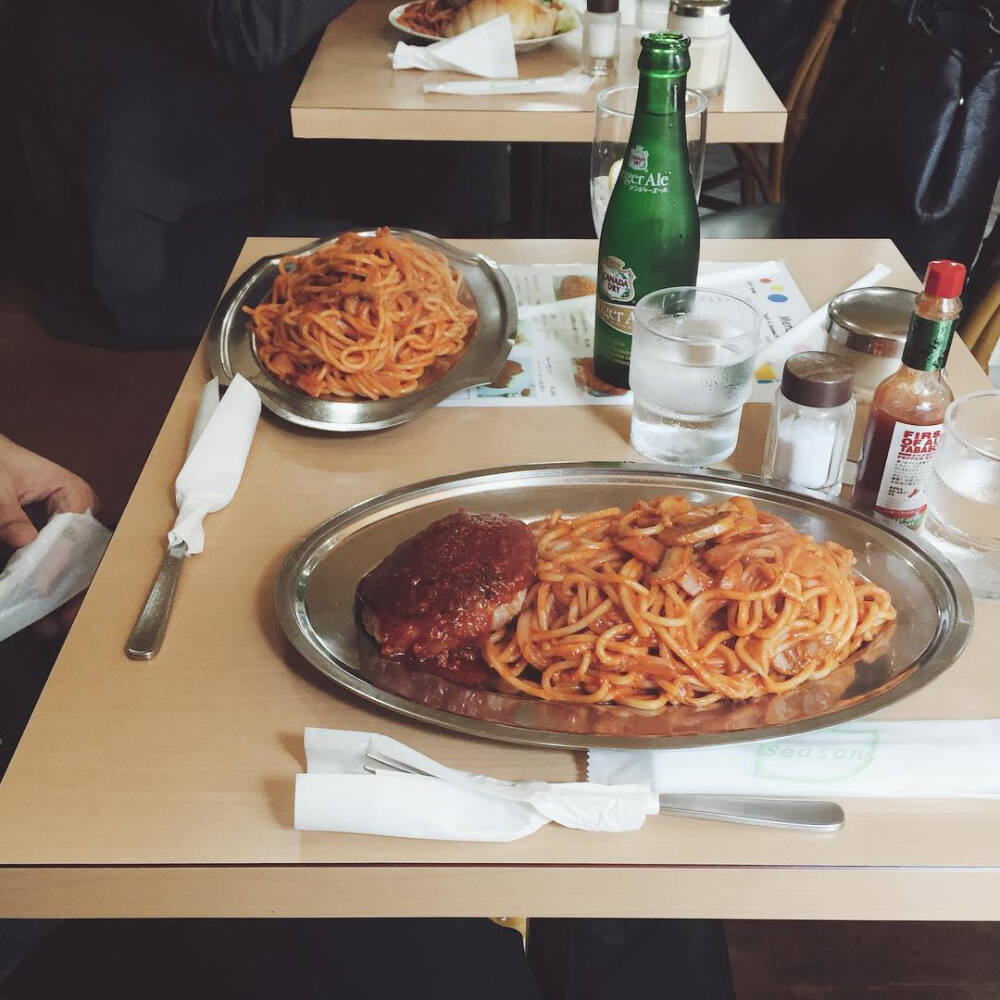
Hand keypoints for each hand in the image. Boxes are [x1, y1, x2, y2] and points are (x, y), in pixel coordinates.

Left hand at [0, 437, 98, 637]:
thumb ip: (9, 514)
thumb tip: (24, 544)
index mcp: (74, 494)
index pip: (76, 533)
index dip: (62, 562)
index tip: (44, 587)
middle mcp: (77, 516)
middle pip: (85, 558)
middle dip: (75, 591)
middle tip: (61, 619)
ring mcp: (64, 532)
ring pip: (74, 570)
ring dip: (64, 598)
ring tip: (50, 625)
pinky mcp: (49, 544)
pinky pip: (56, 569)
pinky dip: (50, 591)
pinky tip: (43, 614)